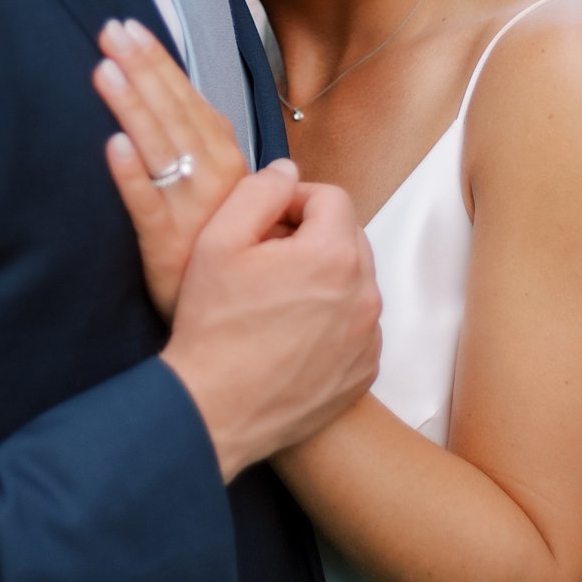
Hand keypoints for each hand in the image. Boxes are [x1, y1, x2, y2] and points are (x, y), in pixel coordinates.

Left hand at [93, 17, 250, 319]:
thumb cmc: (225, 255)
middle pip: (175, 114)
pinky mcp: (164, 245)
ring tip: (105, 69)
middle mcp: (213, 182)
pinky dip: (131, 176)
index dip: (162, 65)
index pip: (193, 103)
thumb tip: (198, 110)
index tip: (135, 30)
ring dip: (134, 107)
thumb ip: (211, 155)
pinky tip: (113, 145)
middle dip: (143, 68)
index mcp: (229, 167)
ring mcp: (189, 212)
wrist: (238, 324)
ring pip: (160, 149)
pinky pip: (147, 206)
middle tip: (112, 30)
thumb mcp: (231, 202)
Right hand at [161, 173, 382, 481]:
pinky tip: (290, 335)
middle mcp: (364, 294)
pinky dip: (331, 322)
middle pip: (347, 238)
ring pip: (354, 283)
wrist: (214, 410)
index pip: (331, 198)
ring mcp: (369, 337)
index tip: (266, 222)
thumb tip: (287, 170)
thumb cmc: (213, 327)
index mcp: (334, 255)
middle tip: (266, 259)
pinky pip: (356, 327)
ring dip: (323, 279)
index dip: (294, 201)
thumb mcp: (218, 241)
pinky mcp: (364, 371)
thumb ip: (259, 191)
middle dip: (311, 238)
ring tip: (276, 299)